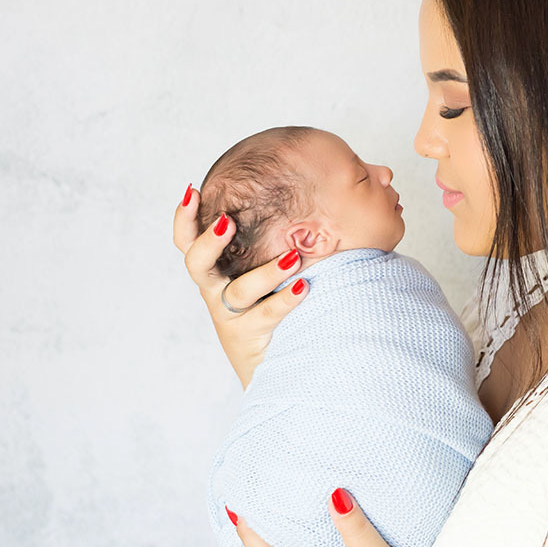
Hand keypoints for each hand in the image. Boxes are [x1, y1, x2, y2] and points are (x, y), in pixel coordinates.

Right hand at [173, 184, 307, 387]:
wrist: (275, 363)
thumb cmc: (280, 301)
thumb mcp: (274, 268)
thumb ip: (294, 233)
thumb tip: (362, 183)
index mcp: (217, 270)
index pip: (188, 241)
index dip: (184, 217)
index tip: (193, 190)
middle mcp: (217, 290)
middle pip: (197, 264)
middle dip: (209, 240)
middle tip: (227, 221)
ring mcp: (232, 315)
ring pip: (239, 291)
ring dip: (266, 272)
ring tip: (293, 258)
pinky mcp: (250, 337)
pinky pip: (266, 317)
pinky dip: (284, 301)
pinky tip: (303, 288)